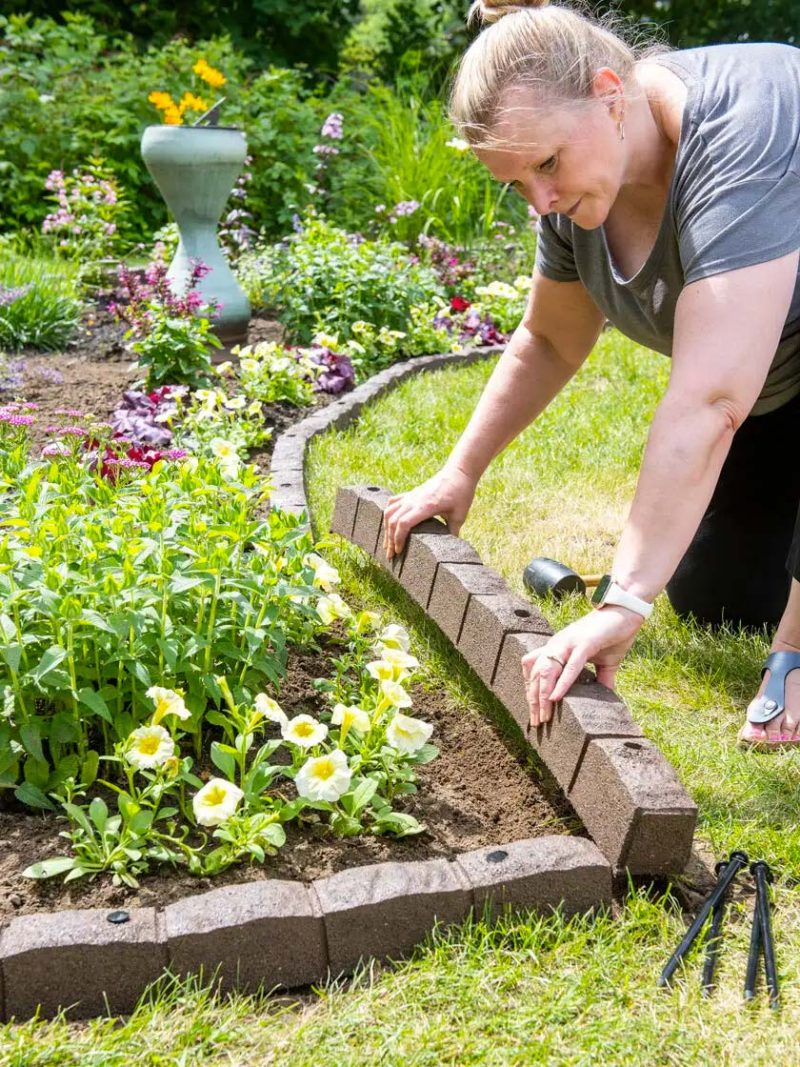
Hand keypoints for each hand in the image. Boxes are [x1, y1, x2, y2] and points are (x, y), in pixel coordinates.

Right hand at [382, 466, 476, 558]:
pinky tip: (389, 523)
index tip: (399, 551)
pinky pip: (393, 502)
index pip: (403, 523)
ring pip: (389, 512)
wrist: (459, 472)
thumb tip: (451, 550)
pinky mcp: (411, 493)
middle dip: (389, 539)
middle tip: (391, 555)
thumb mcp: (460, 515)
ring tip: (388, 542)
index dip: (398, 539)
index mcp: (426, 506)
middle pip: (393, 520)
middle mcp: (414, 500)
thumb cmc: (461, 492)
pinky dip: (388, 513)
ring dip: (386, 528)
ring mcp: (411, 496)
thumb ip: (453, 532)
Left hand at [522, 606, 643, 726]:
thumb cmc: (614, 634)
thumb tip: (607, 698)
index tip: (534, 713)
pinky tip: (556, 698)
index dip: (532, 691)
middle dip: (534, 700)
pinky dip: (561, 683)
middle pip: (536, 674)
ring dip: (543, 695)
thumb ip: (602, 679)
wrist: (626, 611)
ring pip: (547, 671)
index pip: (535, 670)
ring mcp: (569, 643)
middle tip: (537, 723)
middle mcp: (558, 644)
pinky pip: (570, 666)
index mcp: (559, 648)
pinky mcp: (584, 643)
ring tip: (543, 716)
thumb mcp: (605, 662)